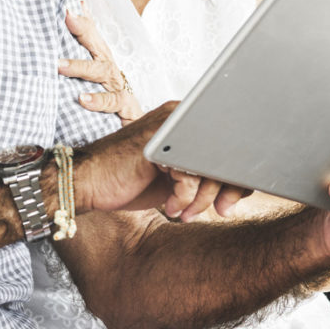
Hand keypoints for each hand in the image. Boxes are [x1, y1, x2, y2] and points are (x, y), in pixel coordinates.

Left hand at [58, 6, 141, 122]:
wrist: (137, 129)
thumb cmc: (107, 102)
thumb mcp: (89, 80)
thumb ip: (78, 60)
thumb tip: (63, 31)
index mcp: (101, 62)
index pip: (91, 36)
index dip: (81, 19)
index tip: (66, 5)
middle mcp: (110, 71)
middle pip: (97, 46)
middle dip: (83, 30)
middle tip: (66, 17)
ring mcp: (118, 87)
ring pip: (102, 71)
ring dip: (80, 66)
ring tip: (59, 64)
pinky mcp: (126, 108)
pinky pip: (114, 101)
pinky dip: (99, 100)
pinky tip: (83, 99)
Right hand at [72, 102, 246, 219]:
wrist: (86, 183)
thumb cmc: (129, 180)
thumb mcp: (175, 178)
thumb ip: (204, 173)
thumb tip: (242, 183)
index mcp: (184, 118)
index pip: (227, 143)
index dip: (235, 175)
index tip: (230, 201)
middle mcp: (178, 116)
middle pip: (224, 151)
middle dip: (226, 188)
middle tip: (221, 209)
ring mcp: (165, 129)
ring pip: (208, 166)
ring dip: (201, 199)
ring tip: (186, 212)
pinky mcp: (155, 146)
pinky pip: (188, 178)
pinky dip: (183, 199)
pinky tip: (170, 207)